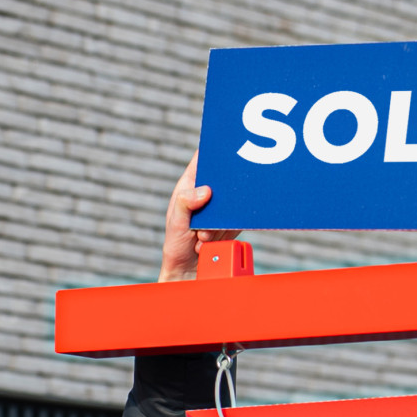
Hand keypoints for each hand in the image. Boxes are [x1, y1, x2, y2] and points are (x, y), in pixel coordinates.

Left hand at [158, 151, 239, 282]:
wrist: (189, 272)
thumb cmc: (176, 244)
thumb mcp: (176, 222)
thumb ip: (186, 203)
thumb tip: (206, 190)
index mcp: (190, 186)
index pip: (202, 159)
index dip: (213, 149)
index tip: (224, 144)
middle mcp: (207, 194)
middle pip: (224, 178)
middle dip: (222, 193)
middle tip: (209, 212)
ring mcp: (220, 208)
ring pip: (233, 200)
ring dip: (221, 221)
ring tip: (201, 238)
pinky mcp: (232, 223)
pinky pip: (239, 218)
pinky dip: (231, 229)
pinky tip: (213, 240)